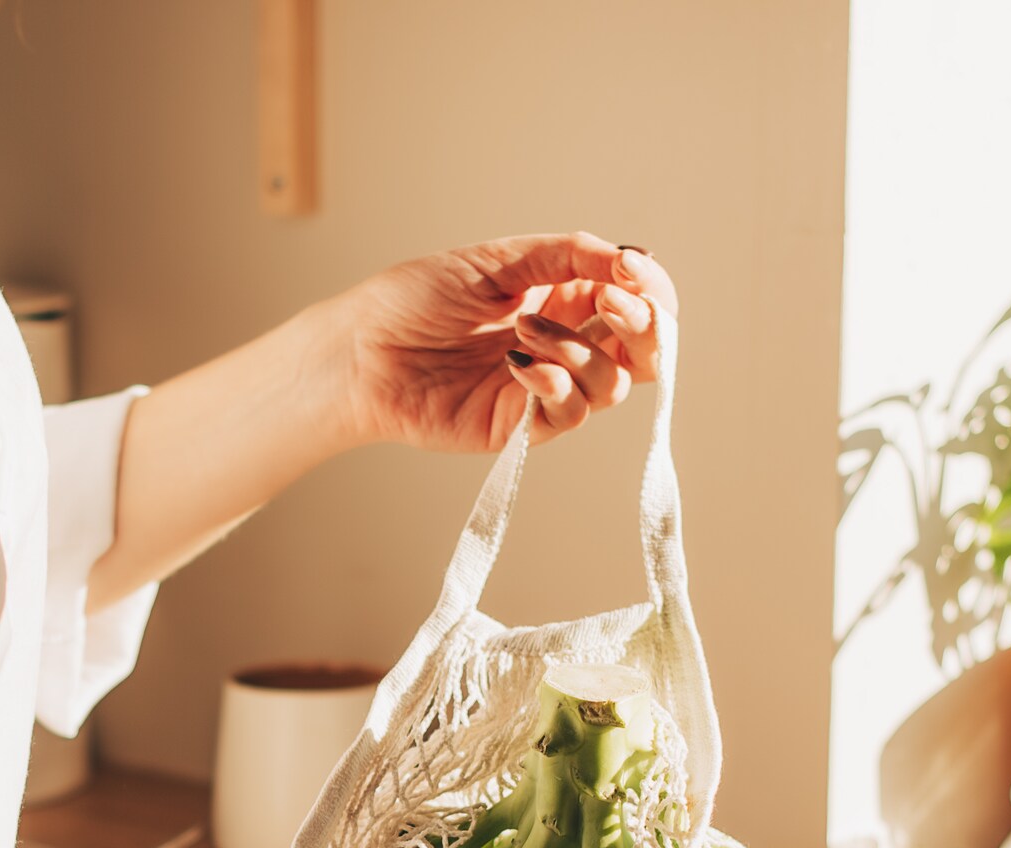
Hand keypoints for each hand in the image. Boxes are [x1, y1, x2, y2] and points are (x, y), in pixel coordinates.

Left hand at [329, 233, 674, 450]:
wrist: (360, 349)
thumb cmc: (416, 299)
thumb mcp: (499, 259)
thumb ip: (568, 256)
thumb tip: (633, 259)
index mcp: (565, 298)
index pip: (638, 302)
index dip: (650, 290)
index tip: (630, 270)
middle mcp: (565, 345)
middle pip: (644, 352)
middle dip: (642, 325)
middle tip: (613, 303)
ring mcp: (545, 391)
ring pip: (613, 385)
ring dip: (581, 351)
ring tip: (524, 330)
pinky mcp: (519, 427)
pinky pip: (568, 416)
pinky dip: (556, 386)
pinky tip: (519, 363)